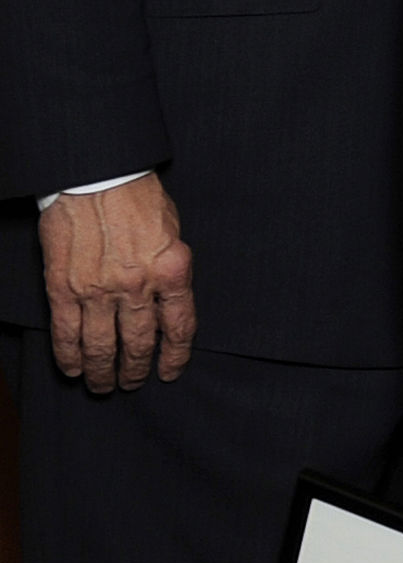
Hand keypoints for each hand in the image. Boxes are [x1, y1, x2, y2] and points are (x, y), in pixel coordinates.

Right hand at [39, 173, 195, 392]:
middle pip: (139, 343)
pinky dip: (69, 355)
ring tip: (103, 385)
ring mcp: (98, 290)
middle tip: (132, 384)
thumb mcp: (173, 234)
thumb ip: (171, 271)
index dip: (175, 356)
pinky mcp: (64, 288)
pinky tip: (73, 368)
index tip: (170, 372)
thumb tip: (165, 304)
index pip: (179, 328)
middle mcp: (137, 287)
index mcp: (173, 272)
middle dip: (136, 370)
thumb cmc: (139, 198)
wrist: (97, 177)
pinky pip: (66, 332)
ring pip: (101, 345)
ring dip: (103, 371)